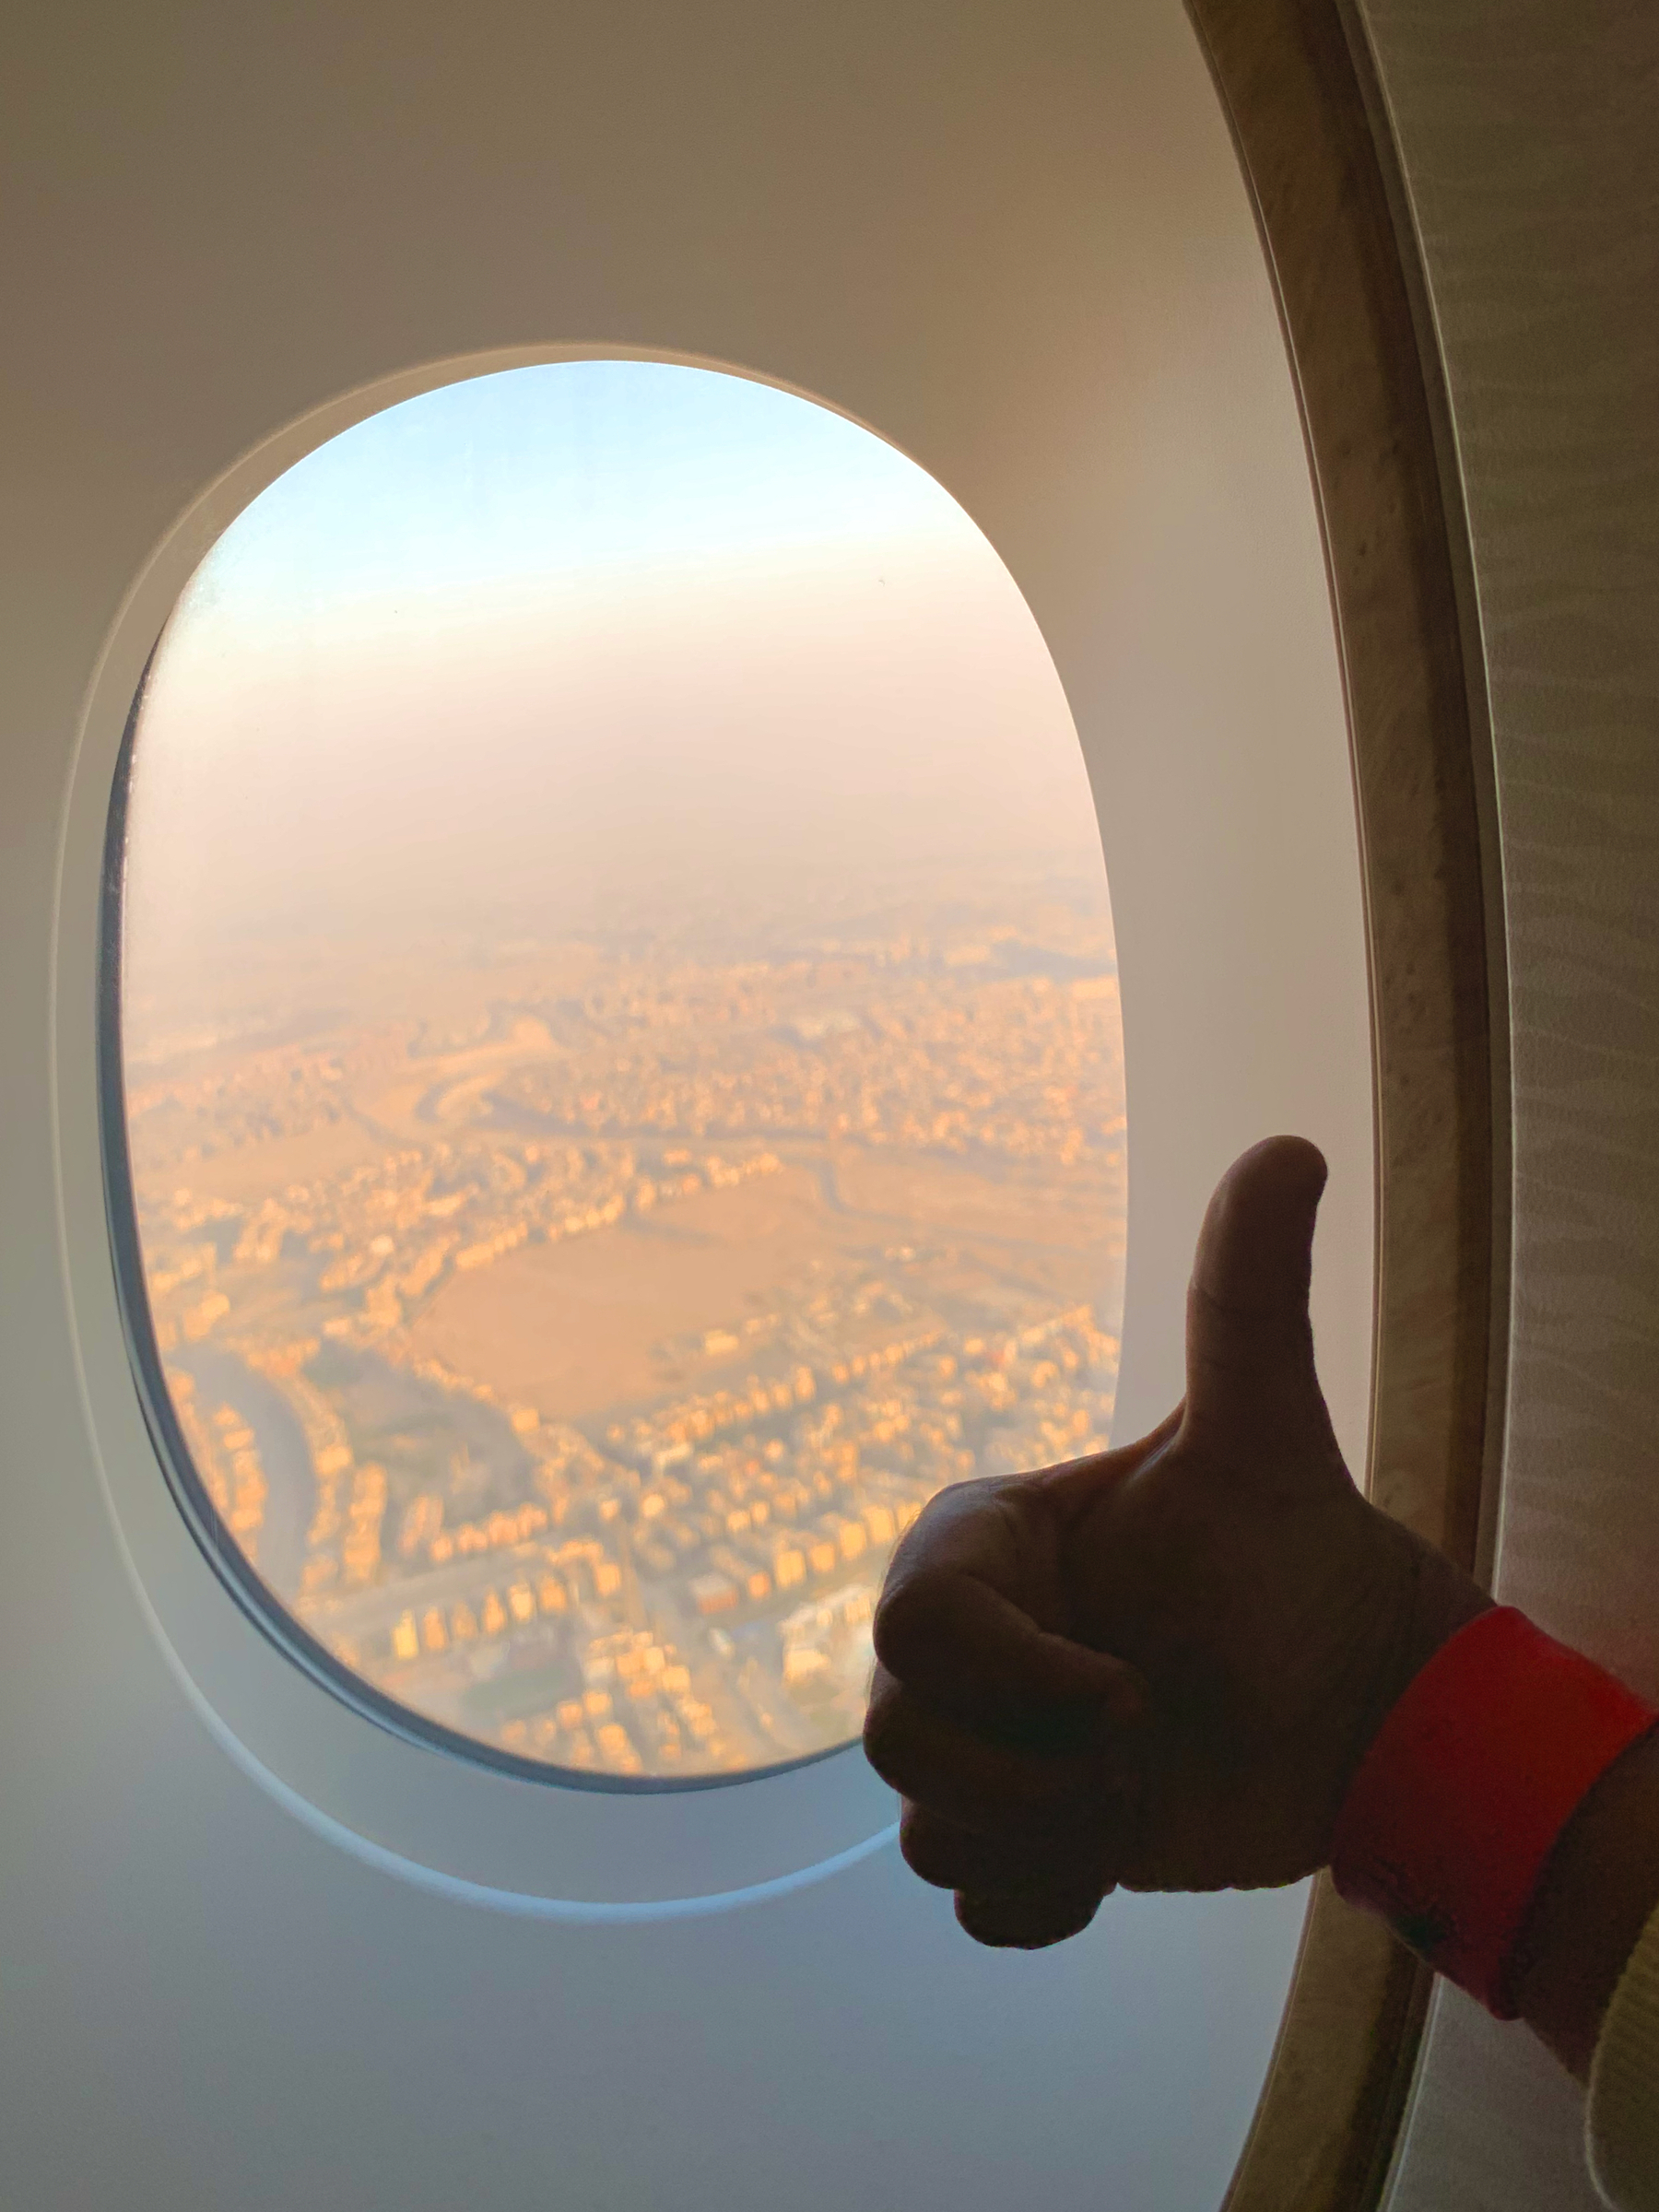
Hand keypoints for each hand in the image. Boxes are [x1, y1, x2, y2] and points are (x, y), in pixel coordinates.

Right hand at [863, 1135, 1487, 1946]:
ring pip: (927, 1827)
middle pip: (897, 1738)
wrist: (1357, 1711)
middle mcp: (964, 1646)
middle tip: (1145, 1740)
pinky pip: (968, 1896)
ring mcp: (984, 1745)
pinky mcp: (1015, 1836)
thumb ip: (1246, 1293)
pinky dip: (1045, 1898)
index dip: (1018, 1678)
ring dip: (1050, 1834)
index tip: (1129, 1692)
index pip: (911, 1627)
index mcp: (983, 1548)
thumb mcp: (1261, 1432)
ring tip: (1141, 1792)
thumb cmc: (1299, 1561)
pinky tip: (1120, 1859)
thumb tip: (1289, 1141)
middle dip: (1037, 1768)